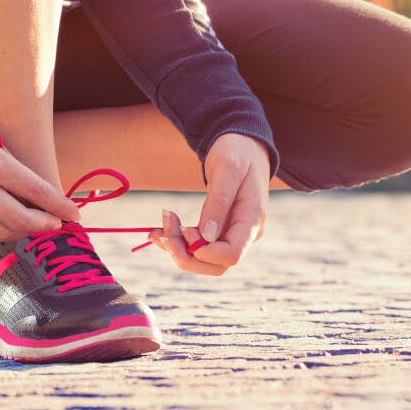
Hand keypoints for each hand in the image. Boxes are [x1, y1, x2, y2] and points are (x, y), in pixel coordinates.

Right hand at [0, 119, 80, 240]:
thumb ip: (14, 174)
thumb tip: (38, 202)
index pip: (37, 192)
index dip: (59, 207)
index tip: (74, 214)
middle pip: (21, 221)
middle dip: (45, 226)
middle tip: (56, 224)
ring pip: (1, 232)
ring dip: (23, 231)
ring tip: (35, 225)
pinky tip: (5, 217)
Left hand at [149, 132, 269, 274]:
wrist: (243, 143)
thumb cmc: (238, 151)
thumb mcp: (228, 169)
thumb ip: (219, 202)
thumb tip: (207, 236)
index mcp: (252, 221)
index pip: (231, 255)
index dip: (205, 252)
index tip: (187, 229)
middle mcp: (244, 234)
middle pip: (215, 266)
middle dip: (185, 255)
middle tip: (163, 234)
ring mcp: (231, 233)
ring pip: (203, 259)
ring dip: (177, 248)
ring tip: (158, 228)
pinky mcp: (218, 230)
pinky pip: (196, 246)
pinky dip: (176, 241)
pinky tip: (158, 230)